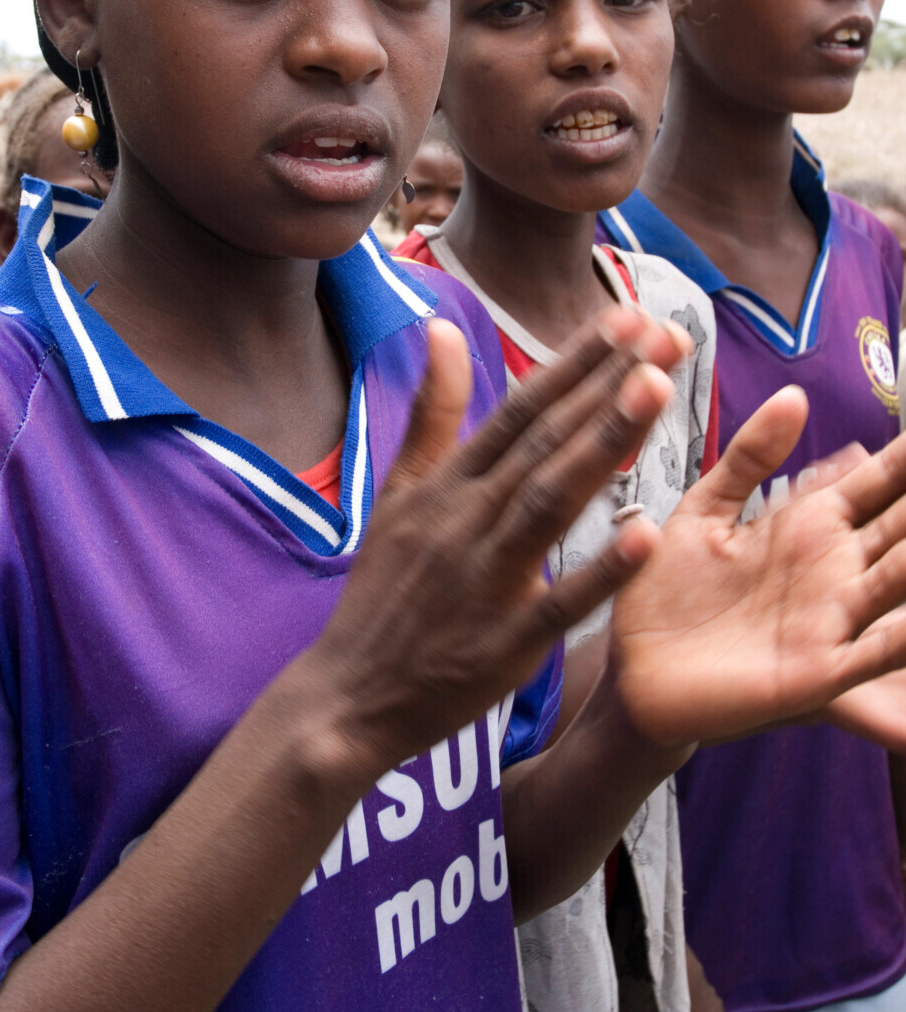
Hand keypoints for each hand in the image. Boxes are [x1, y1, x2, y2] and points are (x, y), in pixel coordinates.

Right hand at [313, 307, 688, 776]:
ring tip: (657, 391)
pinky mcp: (503, 646)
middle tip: (664, 333)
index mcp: (448, 485)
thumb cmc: (383, 592)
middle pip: (544, 443)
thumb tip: (441, 329)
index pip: (520, 410)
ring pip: (550, 502)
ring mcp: (485, 581)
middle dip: (606, 384)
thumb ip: (432, 414)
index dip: (575, 362)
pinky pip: (558, 604)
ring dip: (604, 445)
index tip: (628, 316)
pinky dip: (599, 572)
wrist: (347, 695)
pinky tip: (646, 535)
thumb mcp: (399, 494)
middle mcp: (466, 521)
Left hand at [610, 386, 905, 746]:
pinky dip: (903, 636)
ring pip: (901, 580)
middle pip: (904, 526)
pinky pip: (875, 650)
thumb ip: (750, 458)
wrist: (634, 668)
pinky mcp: (815, 669)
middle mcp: (831, 569)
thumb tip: (796, 396)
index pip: (876, 481)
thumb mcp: (706, 511)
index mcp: (806, 525)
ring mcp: (829, 618)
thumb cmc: (665, 590)